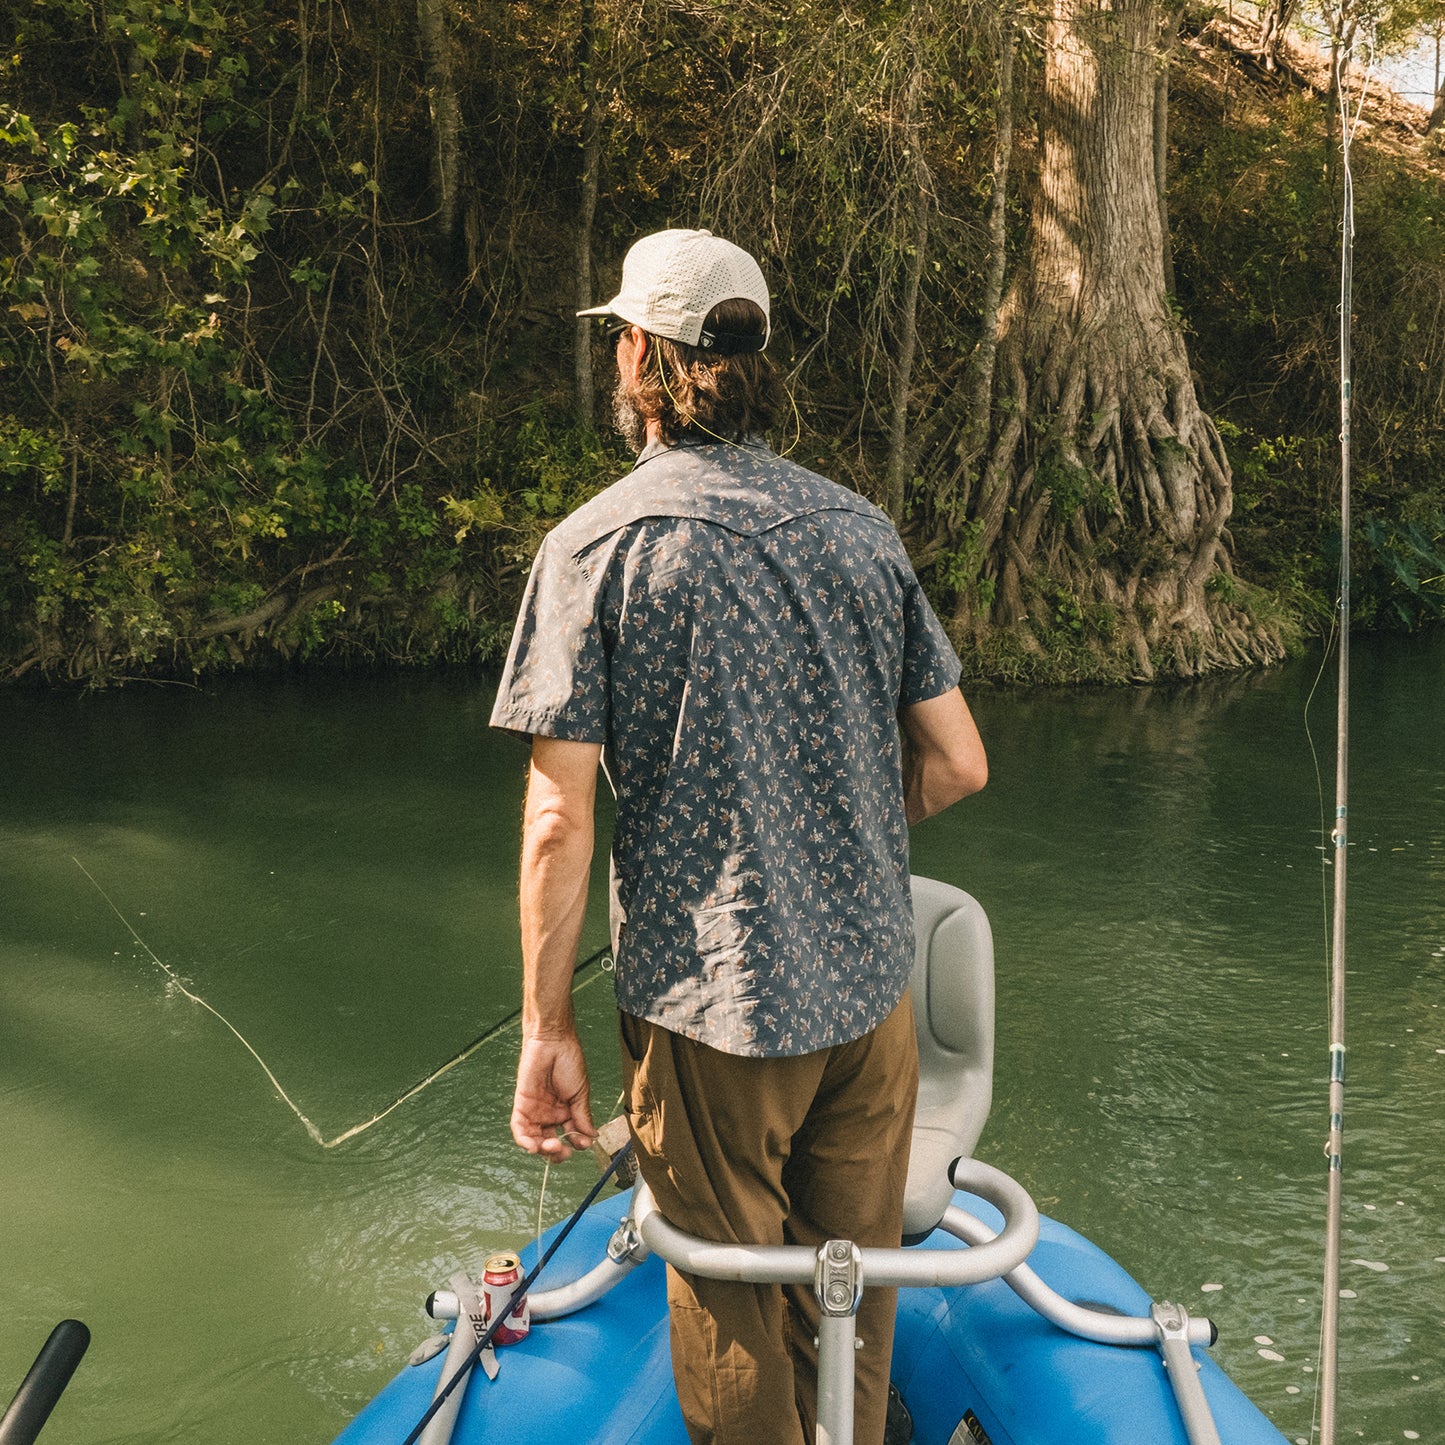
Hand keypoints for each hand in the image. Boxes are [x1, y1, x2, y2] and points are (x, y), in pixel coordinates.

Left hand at [511, 1032, 595, 1158]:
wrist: (554, 1042)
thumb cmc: (569, 1061)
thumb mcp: (580, 1093)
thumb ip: (583, 1116)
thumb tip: (592, 1137)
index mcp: (566, 1111)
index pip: (569, 1136)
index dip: (576, 1144)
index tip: (583, 1144)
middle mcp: (549, 1114)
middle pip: (550, 1142)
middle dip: (557, 1152)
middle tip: (564, 1152)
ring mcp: (535, 1111)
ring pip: (534, 1140)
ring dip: (541, 1149)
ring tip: (553, 1147)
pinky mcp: (522, 1105)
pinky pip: (519, 1129)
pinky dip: (524, 1141)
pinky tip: (533, 1147)